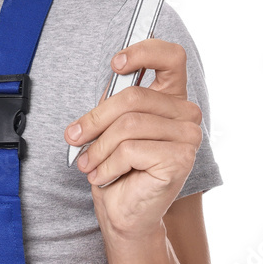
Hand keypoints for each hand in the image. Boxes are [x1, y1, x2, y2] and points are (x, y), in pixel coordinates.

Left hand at [64, 39, 202, 242]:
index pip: (171, 57)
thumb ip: (110, 105)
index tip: (115, 62)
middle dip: (95, 119)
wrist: (126, 212)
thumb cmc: (118, 167)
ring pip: (128, 125)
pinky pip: (130, 150)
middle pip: (133, 97)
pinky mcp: (181, 159)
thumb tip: (96, 93)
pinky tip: (105, 176)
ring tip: (89, 164)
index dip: (144, 51)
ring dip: (99, 148)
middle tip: (74, 138)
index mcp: (171, 98)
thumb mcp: (109, 128)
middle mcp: (186, 114)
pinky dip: (108, 165)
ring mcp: (188, 137)